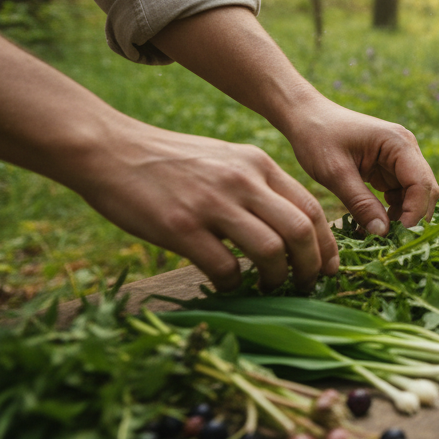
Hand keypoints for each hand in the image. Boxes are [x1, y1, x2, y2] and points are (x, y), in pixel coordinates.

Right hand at [73, 125, 336, 292]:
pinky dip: (233, 283)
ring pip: (270, 251)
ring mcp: (212, 203)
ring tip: (270, 287)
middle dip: (312, 266)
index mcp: (258, 164)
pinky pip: (224, 267)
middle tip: (307, 285)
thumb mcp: (225, 159)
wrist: (110, 150)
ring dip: (277, 278)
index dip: (327, 244)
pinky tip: (227, 283)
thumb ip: (258, 185)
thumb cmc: (170, 162)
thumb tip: (290, 226)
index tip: (329, 267)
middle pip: (300, 231)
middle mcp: (242, 181)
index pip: (312, 208)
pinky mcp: (180, 226)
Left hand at [147, 7, 438, 235]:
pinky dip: (392, 211)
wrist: (304, 116)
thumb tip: (383, 234)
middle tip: (391, 242)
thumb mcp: (335, 172)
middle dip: (413, 216)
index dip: (415, 212)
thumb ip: (360, 203)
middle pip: (425, 190)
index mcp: (398, 143)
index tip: (397, 235)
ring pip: (415, 195)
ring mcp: (400, 159)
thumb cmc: (317, 137)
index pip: (421, 183)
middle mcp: (407, 149)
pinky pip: (401, 195)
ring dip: (403, 216)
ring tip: (378, 235)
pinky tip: (372, 224)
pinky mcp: (390, 168)